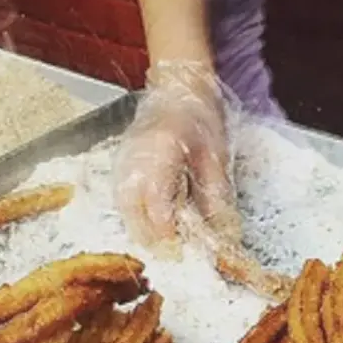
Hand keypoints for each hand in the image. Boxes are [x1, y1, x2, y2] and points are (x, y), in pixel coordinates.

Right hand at [112, 62, 241, 250]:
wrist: (177, 88)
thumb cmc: (199, 116)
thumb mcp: (216, 156)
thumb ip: (216, 197)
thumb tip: (222, 236)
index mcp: (159, 151)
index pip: (156, 206)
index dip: (169, 236)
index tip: (186, 253)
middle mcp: (133, 160)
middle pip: (135, 216)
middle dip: (157, 242)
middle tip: (180, 254)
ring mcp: (122, 163)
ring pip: (127, 214)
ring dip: (147, 233)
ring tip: (171, 242)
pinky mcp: (120, 167)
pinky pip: (125, 204)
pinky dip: (141, 219)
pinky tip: (159, 223)